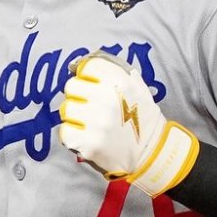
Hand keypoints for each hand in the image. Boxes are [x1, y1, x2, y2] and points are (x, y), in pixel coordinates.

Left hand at [59, 50, 198, 195]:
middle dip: (78, 95)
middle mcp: (108, 99)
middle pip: (72, 86)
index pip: (88, 66)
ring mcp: (98, 123)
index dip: (86, 74)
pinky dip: (72, 134)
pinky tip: (84, 136)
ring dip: (74, 115)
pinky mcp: (90, 144)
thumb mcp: (137, 87)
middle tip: (87, 104)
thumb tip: (81, 63)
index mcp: (121, 82)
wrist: (151, 153)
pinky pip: (66, 132)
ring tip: (86, 122)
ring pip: (67, 108)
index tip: (89, 83)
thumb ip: (114, 71)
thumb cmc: (141, 118)